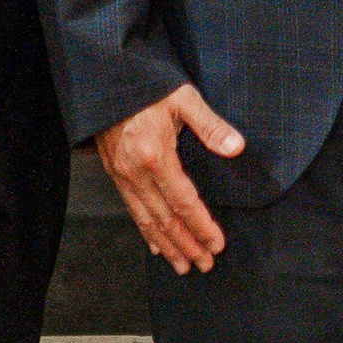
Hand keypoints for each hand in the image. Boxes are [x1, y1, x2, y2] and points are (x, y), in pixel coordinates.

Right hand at [97, 82, 243, 271]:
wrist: (106, 77)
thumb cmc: (147, 84)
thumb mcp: (183, 98)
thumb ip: (210, 125)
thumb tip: (236, 147)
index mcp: (155, 156)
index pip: (184, 202)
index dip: (201, 227)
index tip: (217, 244)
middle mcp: (136, 172)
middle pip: (165, 219)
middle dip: (187, 245)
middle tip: (204, 265)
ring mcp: (122, 174)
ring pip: (147, 220)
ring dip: (167, 245)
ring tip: (183, 265)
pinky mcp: (114, 172)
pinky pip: (131, 209)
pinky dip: (145, 230)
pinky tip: (156, 244)